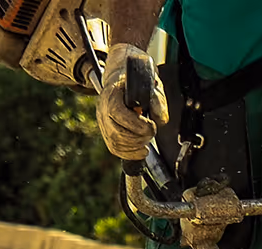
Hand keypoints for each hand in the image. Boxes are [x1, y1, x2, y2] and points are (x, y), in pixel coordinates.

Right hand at [96, 43, 167, 159]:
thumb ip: (157, 100)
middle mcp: (103, 108)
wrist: (123, 81)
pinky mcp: (106, 131)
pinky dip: (130, 154)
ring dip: (136, 146)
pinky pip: (115, 148)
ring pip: (116, 143)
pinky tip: (142, 150)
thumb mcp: (151, 85)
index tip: (152, 125)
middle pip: (117, 133)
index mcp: (112, 94)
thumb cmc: (138, 84)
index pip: (118, 114)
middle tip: (151, 132)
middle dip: (139, 137)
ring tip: (146, 138)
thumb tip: (159, 119)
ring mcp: (102, 121)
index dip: (138, 125)